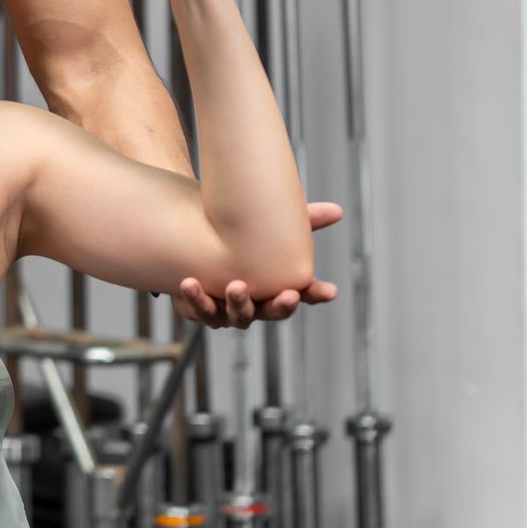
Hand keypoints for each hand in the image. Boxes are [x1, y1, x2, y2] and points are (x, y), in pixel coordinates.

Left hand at [171, 202, 342, 327]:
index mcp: (276, 286)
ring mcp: (229, 310)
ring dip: (238, 304)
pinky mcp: (201, 309)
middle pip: (274, 312)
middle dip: (281, 305)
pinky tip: (190, 282)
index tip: (330, 290)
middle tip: (287, 295)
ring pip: (238, 316)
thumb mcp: (267, 227)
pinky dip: (196, 299)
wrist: (193, 239)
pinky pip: (200, 311)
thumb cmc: (238, 237)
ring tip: (236, 287)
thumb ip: (300, 220)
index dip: (316, 294)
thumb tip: (336, 210)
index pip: (304, 293)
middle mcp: (256, 304)